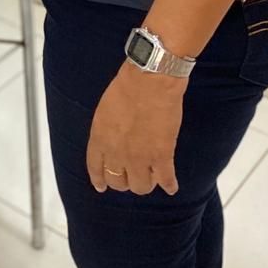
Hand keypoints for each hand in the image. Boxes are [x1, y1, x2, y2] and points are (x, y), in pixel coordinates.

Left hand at [86, 62, 185, 195]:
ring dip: (145, 183)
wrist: (150, 81)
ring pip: (140, 187)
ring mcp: (139, 157)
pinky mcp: (162, 156)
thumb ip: (106, 131)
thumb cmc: (126, 87)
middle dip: (125, 182)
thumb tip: (112, 142)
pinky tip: (171, 187)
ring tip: (151, 177)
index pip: (96, 168)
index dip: (100, 180)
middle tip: (132, 177)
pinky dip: (169, 185)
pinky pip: (165, 180)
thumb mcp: (105, 111)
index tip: (102, 186)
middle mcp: (117, 153)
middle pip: (118, 182)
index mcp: (99, 138)